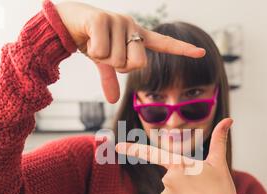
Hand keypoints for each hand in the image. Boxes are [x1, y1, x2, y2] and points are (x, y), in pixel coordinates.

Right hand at [55, 1, 205, 103]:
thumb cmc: (89, 39)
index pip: (164, 44)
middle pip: (137, 64)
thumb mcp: (102, 62)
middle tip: (105, 54)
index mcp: (137, 36)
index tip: (201, 53)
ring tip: (94, 43)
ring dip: (102, 58)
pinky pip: (101, 51)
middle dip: (118, 67)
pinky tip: (86, 38)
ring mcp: (118, 21)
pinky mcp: (102, 19)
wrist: (65, 21)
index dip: (182, 49)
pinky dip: (91, 51)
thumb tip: (113, 101)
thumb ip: (110, 79)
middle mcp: (132, 26)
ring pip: (117, 60)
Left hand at [115, 118, 238, 193]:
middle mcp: (169, 180)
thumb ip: (219, 140)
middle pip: (170, 177)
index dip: (134, 150)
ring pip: (169, 193)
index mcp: (180, 165)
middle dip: (183, 182)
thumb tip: (228, 120)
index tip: (117, 146)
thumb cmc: (222, 190)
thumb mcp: (220, 163)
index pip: (154, 154)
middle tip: (200, 190)